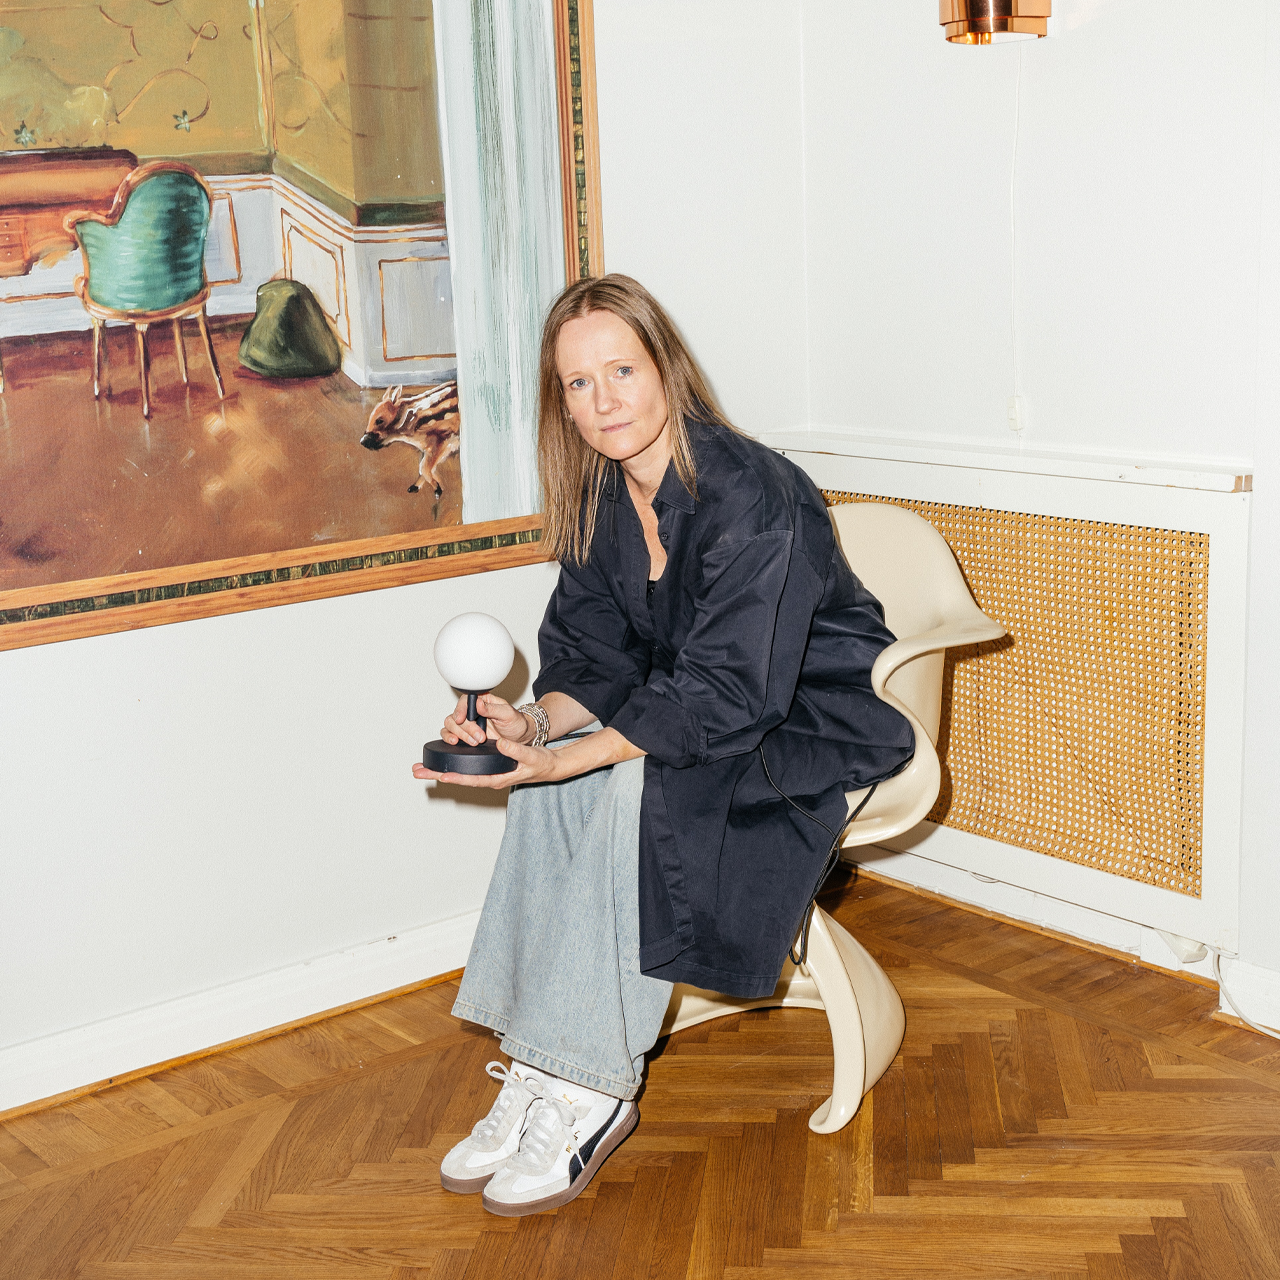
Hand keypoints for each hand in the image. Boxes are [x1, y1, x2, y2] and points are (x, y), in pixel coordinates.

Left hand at [411, 736, 564, 787]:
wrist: (548, 766)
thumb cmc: (540, 763)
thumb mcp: (530, 756)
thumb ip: (515, 751)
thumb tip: (499, 744)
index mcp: (497, 777)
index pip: (473, 779)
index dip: (457, 777)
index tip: (441, 775)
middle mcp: (488, 776)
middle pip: (459, 777)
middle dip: (437, 774)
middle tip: (417, 772)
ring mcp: (486, 772)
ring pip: (459, 772)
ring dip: (440, 770)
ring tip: (421, 767)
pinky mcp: (486, 765)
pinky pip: (465, 767)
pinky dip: (451, 764)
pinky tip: (442, 761)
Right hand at [439, 692, 531, 746]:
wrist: (519, 738)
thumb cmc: (515, 723)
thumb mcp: (508, 714)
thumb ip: (493, 709)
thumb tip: (478, 703)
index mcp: (482, 701)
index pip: (465, 700)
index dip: (461, 709)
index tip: (462, 719)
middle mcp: (472, 711)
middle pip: (456, 714)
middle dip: (466, 728)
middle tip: (480, 737)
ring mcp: (467, 724)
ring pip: (451, 725)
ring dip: (460, 734)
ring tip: (474, 742)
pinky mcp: (465, 735)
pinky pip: (449, 734)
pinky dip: (449, 738)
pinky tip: (456, 742)